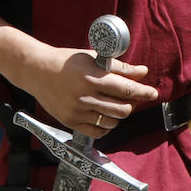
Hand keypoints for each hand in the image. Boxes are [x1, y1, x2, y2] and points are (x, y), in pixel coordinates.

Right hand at [16, 43, 159, 138]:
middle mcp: (85, 96)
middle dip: (131, 104)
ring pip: (112, 122)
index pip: (126, 89)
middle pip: (122, 110)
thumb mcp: (94, 58)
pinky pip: (97, 132)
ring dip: (118, 115)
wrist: (37, 70)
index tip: (153, 93)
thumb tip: (142, 73)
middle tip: (129, 98)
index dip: (143, 92)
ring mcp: (77, 111)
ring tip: (114, 104)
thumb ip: (120, 68)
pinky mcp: (70, 121)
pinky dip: (106, 126)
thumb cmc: (68, 61)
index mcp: (92, 78)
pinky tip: (104, 116)